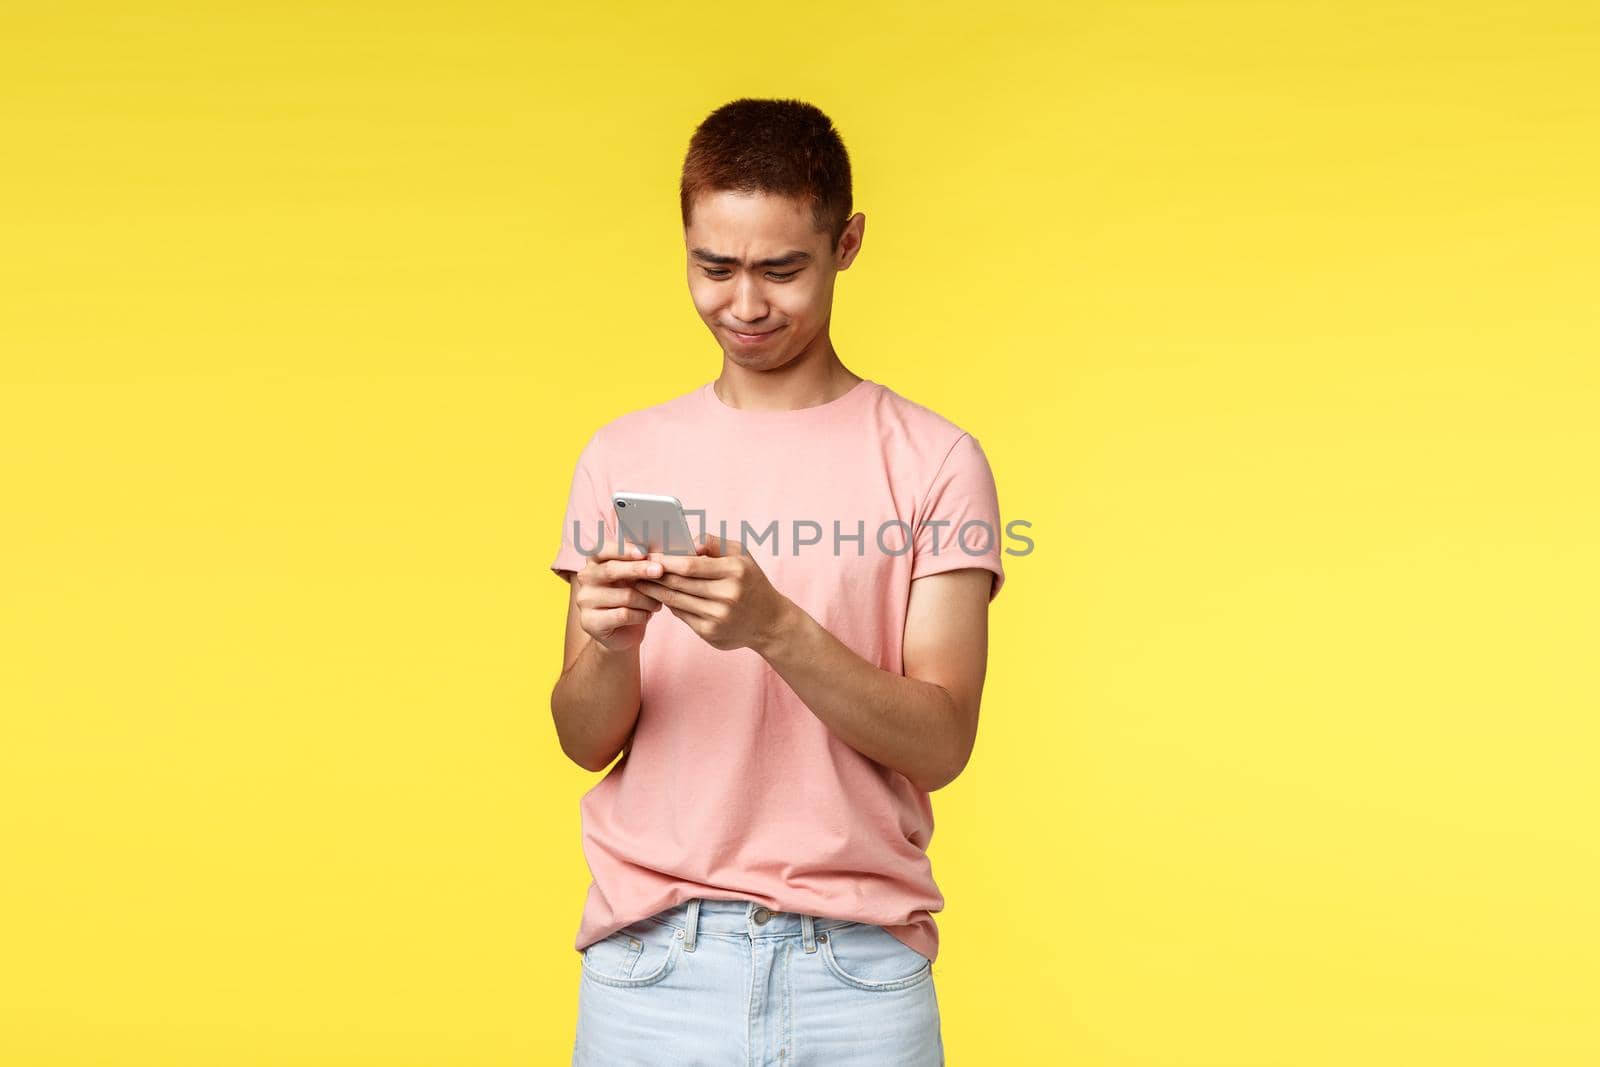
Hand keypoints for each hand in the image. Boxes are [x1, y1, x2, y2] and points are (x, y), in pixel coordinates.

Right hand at [573, 542, 665, 652]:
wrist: (623, 632)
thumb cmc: (632, 597)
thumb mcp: (635, 577)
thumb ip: (639, 562)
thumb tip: (657, 551)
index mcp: (594, 562)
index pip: (603, 549)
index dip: (623, 550)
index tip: (644, 552)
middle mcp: (585, 578)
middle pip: (611, 570)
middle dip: (639, 569)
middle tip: (660, 571)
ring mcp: (584, 600)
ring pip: (624, 595)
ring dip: (647, 599)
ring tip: (658, 603)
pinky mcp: (589, 621)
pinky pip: (623, 615)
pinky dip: (641, 615)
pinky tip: (647, 615)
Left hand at [635, 532, 793, 652]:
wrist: (770, 622)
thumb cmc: (751, 581)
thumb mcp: (741, 554)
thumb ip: (714, 542)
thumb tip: (687, 542)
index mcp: (735, 572)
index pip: (691, 565)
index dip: (666, 561)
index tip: (649, 555)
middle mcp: (728, 596)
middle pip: (679, 584)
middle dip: (655, 575)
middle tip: (636, 568)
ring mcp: (718, 617)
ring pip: (676, 601)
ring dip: (655, 591)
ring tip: (640, 582)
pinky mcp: (710, 633)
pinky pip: (681, 615)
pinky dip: (668, 604)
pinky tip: (658, 596)